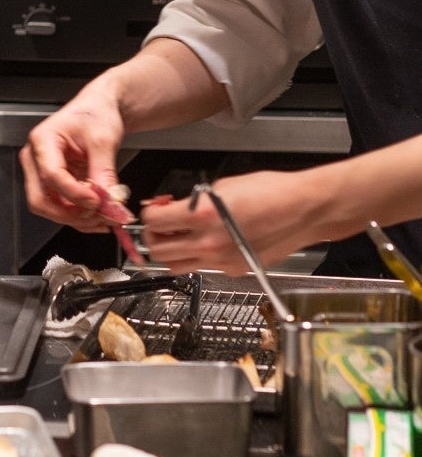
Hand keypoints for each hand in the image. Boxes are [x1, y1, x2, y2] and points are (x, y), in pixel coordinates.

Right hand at [19, 92, 126, 233]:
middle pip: (41, 199)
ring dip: (75, 218)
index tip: (97, 201)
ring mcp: (41, 174)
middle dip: (69, 213)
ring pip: (49, 207)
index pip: (51, 175)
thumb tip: (108, 199)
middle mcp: (35, 160)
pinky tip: (97, 217)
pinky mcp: (52, 184)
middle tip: (98, 215)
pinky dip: (78, 216)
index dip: (74, 193)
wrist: (98, 110)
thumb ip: (104, 171)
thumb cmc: (95, 114)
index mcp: (42, 141)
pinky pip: (59, 207)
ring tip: (103, 217)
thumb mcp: (103, 139)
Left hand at [139, 171, 321, 274]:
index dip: (149, 214)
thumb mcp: (223, 186)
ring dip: (171, 253)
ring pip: (175, 267)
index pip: (154, 222)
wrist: (306, 210)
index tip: (155, 210)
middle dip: (154, 236)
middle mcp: (209, 243)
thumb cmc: (272, 191)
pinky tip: (208, 242)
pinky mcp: (234, 270)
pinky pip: (203, 268)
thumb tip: (175, 208)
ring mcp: (221, 261)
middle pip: (158, 251)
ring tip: (180, 238)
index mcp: (203, 216)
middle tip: (162, 226)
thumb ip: (193, 200)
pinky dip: (198, 258)